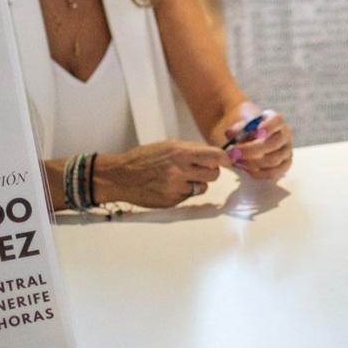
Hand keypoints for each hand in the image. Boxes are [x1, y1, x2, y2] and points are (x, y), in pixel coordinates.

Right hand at [93, 140, 227, 207]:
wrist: (121, 176)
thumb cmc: (144, 158)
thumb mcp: (168, 146)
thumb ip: (191, 150)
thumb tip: (214, 155)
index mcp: (180, 153)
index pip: (215, 156)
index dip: (224, 159)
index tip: (227, 160)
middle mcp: (180, 170)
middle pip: (214, 174)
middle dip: (210, 172)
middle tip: (200, 170)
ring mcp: (176, 188)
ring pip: (203, 188)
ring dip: (197, 184)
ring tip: (181, 178)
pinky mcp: (172, 201)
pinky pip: (188, 197)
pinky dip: (184, 192)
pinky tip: (169, 187)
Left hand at [223, 108, 293, 182]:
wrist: (253, 139)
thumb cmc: (248, 130)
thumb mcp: (242, 124)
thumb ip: (236, 128)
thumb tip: (230, 134)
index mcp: (276, 120)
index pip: (278, 120)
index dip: (270, 126)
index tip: (258, 130)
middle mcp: (285, 135)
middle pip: (274, 143)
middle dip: (251, 150)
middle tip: (233, 153)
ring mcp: (287, 151)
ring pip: (273, 160)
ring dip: (252, 163)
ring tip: (236, 161)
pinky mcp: (285, 165)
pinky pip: (273, 173)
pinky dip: (258, 173)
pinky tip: (245, 169)